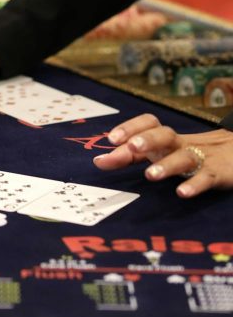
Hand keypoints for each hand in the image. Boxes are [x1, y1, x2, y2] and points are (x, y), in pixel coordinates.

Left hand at [93, 113, 232, 197]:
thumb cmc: (190, 154)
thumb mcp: (162, 152)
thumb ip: (130, 157)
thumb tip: (98, 161)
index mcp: (166, 139)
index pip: (148, 123)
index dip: (129, 127)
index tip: (110, 139)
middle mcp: (181, 144)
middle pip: (164, 135)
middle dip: (147, 139)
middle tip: (131, 147)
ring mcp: (200, 158)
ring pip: (183, 157)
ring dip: (166, 165)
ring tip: (150, 175)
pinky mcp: (218, 173)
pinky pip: (206, 178)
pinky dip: (195, 185)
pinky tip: (182, 193)